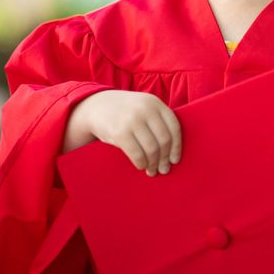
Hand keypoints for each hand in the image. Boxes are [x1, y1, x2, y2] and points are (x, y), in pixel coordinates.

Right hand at [62, 89, 181, 175]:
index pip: (174, 127)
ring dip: (153, 164)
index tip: (175, 160)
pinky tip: (141, 166)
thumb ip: (157, 121)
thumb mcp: (143, 107)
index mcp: (155, 102)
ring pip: (152, 149)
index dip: (177, 146)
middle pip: (164, 140)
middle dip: (165, 158)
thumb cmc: (125, 112)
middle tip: (164, 169)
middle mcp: (145, 109)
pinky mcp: (120, 132)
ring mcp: (132, 120)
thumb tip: (172, 151)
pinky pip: (137, 154)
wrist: (96, 106)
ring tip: (152, 170)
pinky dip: (141, 163)